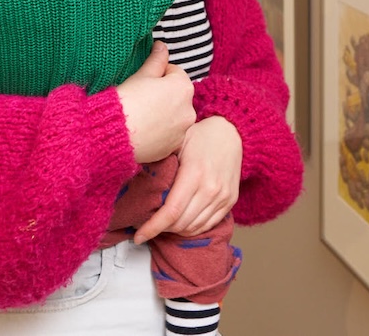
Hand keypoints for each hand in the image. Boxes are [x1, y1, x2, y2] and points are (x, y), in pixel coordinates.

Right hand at [116, 42, 194, 163]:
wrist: (114, 134)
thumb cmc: (127, 100)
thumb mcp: (141, 75)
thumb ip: (156, 59)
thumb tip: (162, 45)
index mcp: (183, 86)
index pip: (174, 73)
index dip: (157, 75)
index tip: (143, 82)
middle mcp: (189, 109)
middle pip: (177, 95)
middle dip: (163, 95)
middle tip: (142, 99)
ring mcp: (183, 130)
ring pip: (175, 115)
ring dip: (164, 114)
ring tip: (142, 116)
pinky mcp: (174, 146)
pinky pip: (170, 134)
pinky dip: (161, 131)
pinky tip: (145, 130)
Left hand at [131, 116, 242, 242]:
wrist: (232, 132)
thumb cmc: (200, 136)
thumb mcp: (176, 144)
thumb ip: (161, 165)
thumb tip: (135, 184)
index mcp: (194, 173)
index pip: (171, 211)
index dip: (153, 227)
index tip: (138, 236)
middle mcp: (210, 188)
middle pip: (181, 223)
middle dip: (161, 229)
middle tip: (148, 226)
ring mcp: (222, 197)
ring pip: (194, 227)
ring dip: (176, 230)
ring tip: (163, 224)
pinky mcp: (230, 201)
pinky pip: (208, 225)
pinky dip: (192, 229)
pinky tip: (181, 223)